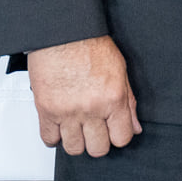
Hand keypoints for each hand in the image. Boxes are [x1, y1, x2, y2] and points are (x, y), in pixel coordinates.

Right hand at [27, 35, 142, 157]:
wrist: (63, 32)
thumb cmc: (90, 44)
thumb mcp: (120, 70)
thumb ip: (129, 102)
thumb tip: (135, 127)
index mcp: (113, 98)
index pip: (122, 138)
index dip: (118, 136)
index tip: (113, 131)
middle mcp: (91, 108)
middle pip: (98, 149)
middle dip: (98, 142)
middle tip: (95, 131)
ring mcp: (68, 111)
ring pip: (74, 148)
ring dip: (76, 141)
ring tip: (77, 128)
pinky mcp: (46, 109)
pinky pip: (49, 139)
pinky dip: (54, 136)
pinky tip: (59, 126)